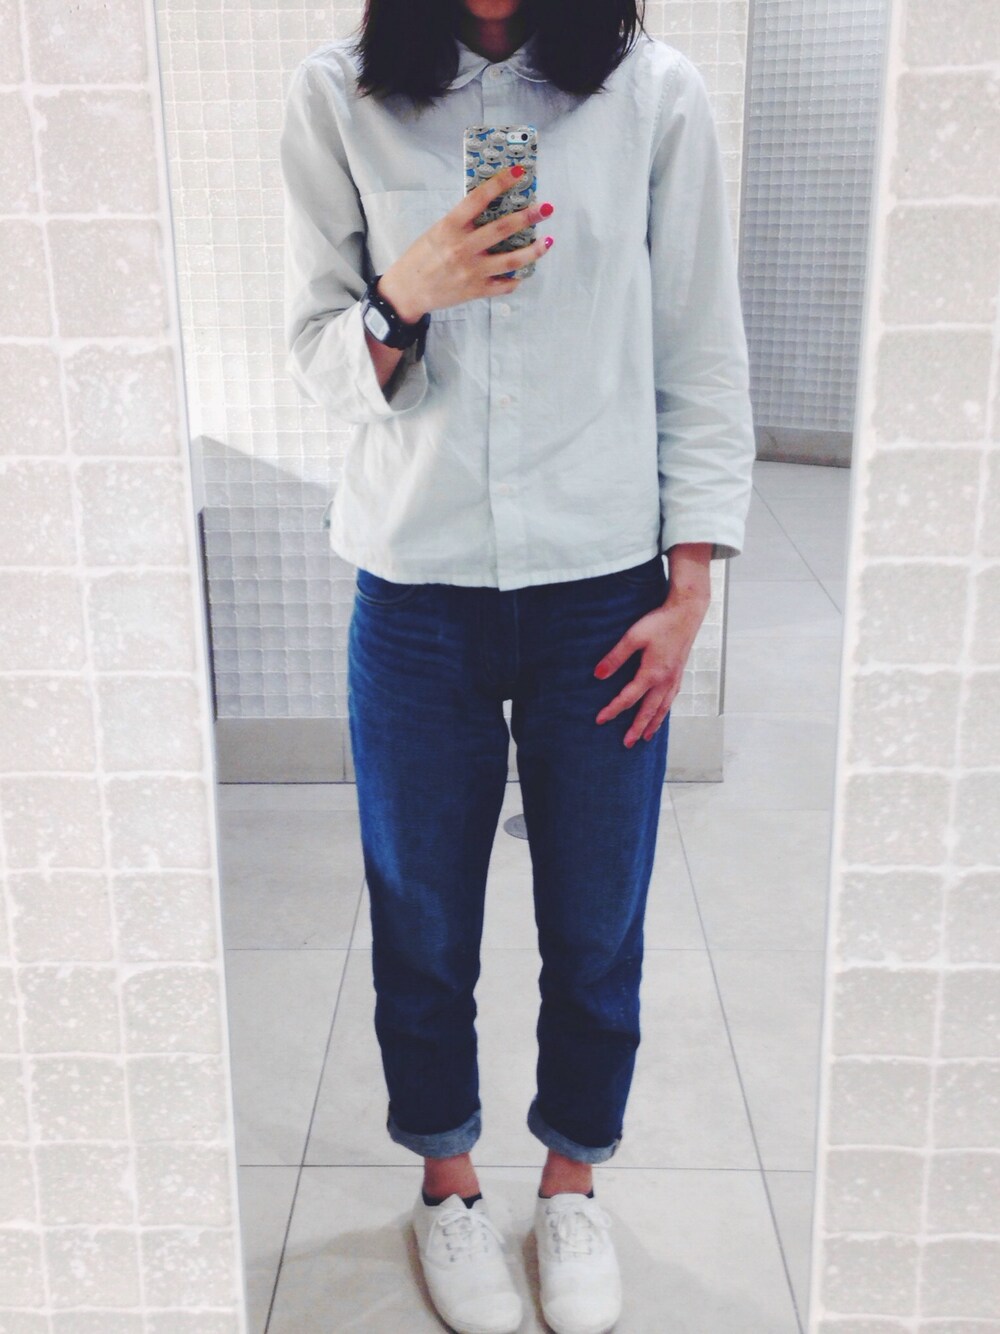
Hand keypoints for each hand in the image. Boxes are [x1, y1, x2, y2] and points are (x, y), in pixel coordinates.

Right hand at [377, 165, 554, 320]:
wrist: (407, 291)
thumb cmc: (421, 257)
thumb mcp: (436, 231)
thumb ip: (461, 222)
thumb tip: (490, 208)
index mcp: (450, 227)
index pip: (479, 198)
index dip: (501, 183)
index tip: (519, 173)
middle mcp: (463, 248)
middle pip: (503, 229)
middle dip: (528, 216)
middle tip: (546, 207)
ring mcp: (472, 271)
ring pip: (511, 260)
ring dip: (534, 250)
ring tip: (548, 241)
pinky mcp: (476, 290)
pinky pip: (504, 285)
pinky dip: (516, 279)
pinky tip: (524, 271)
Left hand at [593, 591, 710, 746]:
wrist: (686, 612)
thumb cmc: (659, 622)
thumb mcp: (633, 637)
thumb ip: (615, 657)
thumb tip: (598, 675)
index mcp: (652, 674)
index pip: (628, 698)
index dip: (613, 710)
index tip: (600, 720)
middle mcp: (665, 681)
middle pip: (649, 711)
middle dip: (637, 728)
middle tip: (627, 744)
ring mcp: (674, 678)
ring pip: (663, 708)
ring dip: (653, 724)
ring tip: (646, 737)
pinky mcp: (679, 673)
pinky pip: (671, 699)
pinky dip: (665, 711)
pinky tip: (662, 712)